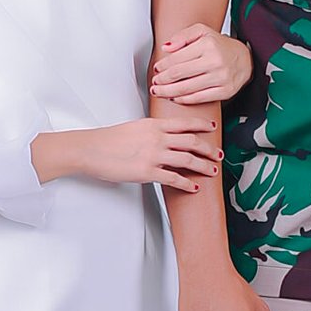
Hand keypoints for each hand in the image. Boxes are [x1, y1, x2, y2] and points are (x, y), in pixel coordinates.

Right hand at [74, 111, 222, 189]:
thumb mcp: (135, 127)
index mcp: (154, 125)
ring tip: (212, 171)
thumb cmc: (109, 140)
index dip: (202, 125)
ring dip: (203, 166)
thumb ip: (152, 131)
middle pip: (192, 142)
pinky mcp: (148, 172)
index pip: (185, 123)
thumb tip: (164, 136)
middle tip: (218, 154)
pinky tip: (193, 187)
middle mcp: (157, 138)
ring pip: (188, 159)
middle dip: (208, 149)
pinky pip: (174, 178)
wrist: (92, 149)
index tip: (212, 127)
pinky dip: (187, 183)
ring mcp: (154, 155)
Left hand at [150, 24, 252, 104]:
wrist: (245, 59)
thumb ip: (182, 36)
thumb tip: (166, 47)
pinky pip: (199, 98)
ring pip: (187, 88)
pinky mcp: (225, 91)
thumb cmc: (220, 46)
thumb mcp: (202, 31)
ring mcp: (221, 78)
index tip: (156, 69)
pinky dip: (184, 100)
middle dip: (162, 80)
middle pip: (179, 74)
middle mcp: (215, 61)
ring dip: (168, 92)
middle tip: (154, 83)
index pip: (177, 58)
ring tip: (159, 91)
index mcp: (207, 44)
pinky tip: (175, 98)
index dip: (163, 66)